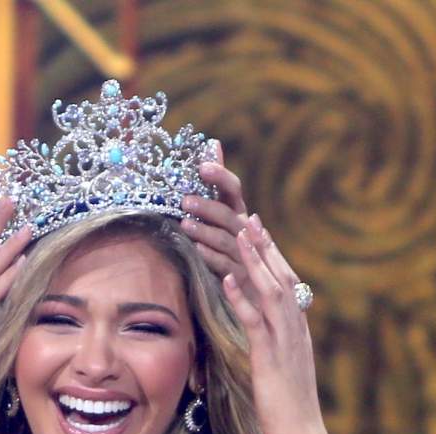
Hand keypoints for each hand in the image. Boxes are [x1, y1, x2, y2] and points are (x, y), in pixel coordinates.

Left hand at [179, 142, 255, 302]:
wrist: (250, 287)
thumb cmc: (231, 244)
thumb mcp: (224, 214)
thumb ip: (218, 183)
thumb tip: (213, 144)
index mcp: (239, 212)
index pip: (233, 189)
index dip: (220, 176)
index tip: (202, 166)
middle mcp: (244, 231)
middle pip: (227, 215)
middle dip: (207, 207)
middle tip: (185, 201)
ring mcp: (243, 254)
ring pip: (224, 240)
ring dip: (205, 231)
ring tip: (184, 224)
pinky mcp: (237, 276)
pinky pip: (223, 265)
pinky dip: (209, 256)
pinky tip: (196, 249)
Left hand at [221, 215, 335, 433]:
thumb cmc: (287, 410)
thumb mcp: (280, 371)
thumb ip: (273, 348)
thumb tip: (262, 338)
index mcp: (297, 331)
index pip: (286, 284)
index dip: (272, 256)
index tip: (259, 230)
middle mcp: (295, 330)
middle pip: (281, 278)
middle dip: (265, 247)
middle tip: (249, 217)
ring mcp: (286, 341)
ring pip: (272, 290)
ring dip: (255, 260)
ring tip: (240, 233)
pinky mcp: (271, 357)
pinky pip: (256, 321)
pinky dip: (242, 296)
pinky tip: (228, 278)